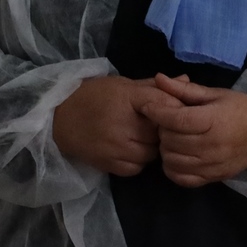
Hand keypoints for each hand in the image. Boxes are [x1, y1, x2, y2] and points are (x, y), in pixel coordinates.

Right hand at [52, 76, 178, 176]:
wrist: (59, 118)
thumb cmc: (94, 97)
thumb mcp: (123, 85)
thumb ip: (155, 86)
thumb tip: (187, 79)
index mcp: (129, 98)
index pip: (164, 103)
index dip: (174, 108)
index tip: (174, 111)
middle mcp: (124, 124)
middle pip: (162, 132)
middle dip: (163, 130)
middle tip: (155, 126)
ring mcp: (117, 147)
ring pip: (152, 152)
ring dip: (152, 147)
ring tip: (142, 137)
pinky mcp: (110, 164)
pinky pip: (137, 167)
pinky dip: (138, 161)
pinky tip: (131, 150)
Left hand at [138, 74, 246, 187]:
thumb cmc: (240, 109)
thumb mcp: (215, 94)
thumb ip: (185, 90)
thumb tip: (158, 78)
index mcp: (213, 120)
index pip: (175, 119)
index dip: (156, 112)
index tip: (147, 107)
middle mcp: (212, 145)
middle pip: (170, 140)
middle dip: (162, 129)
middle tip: (168, 122)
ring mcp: (212, 165)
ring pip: (172, 160)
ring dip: (166, 148)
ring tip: (173, 139)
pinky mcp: (212, 178)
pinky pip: (181, 178)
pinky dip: (172, 168)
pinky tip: (177, 156)